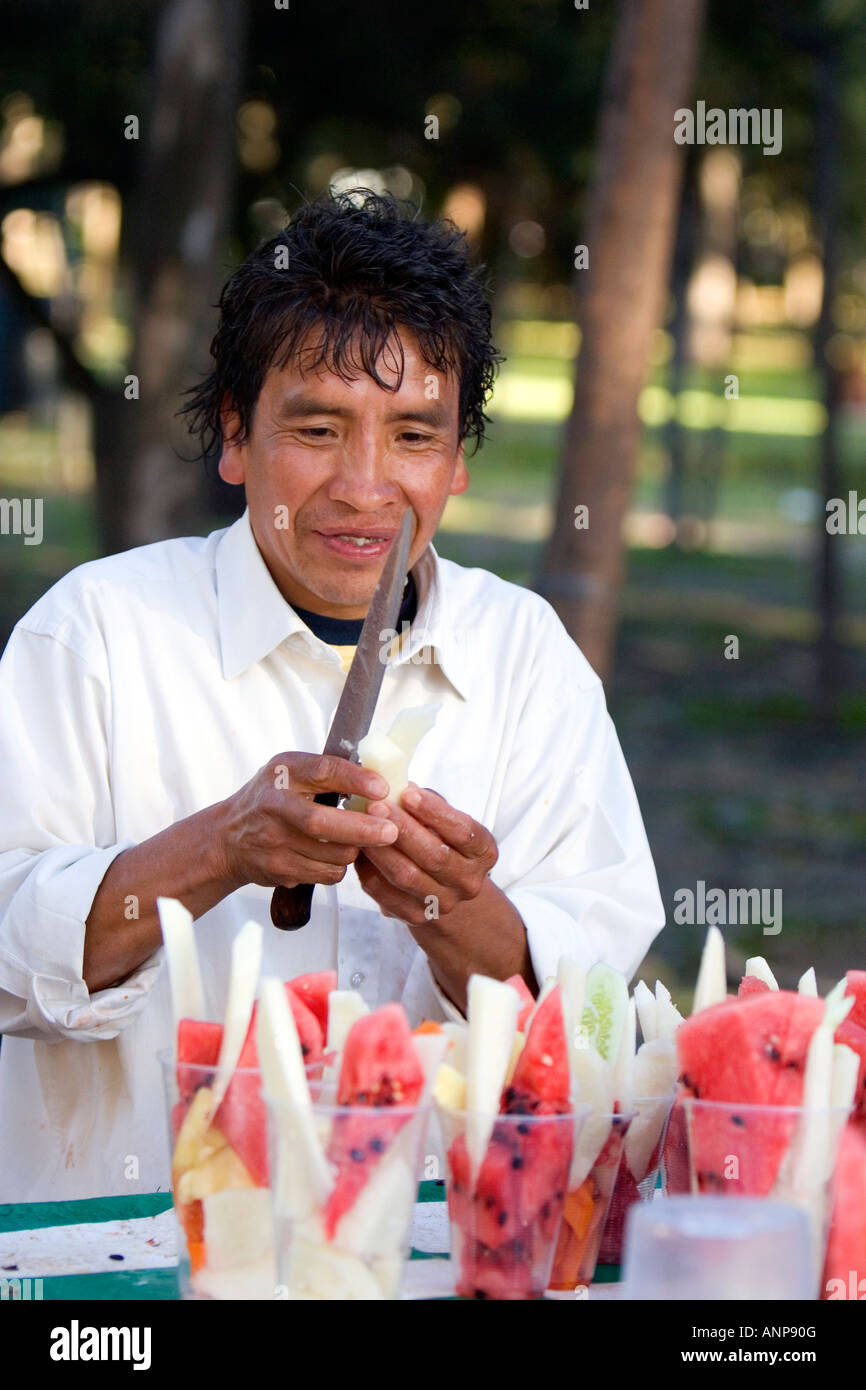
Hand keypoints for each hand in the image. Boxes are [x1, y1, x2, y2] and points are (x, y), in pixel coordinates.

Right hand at [216, 753, 398, 889]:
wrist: (228, 837)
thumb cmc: (272, 799)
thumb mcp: (291, 772)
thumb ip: (327, 773)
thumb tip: (380, 779)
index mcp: (283, 772)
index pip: (322, 772)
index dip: (355, 780)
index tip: (382, 788)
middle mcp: (274, 805)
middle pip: (321, 822)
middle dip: (362, 829)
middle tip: (391, 831)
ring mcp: (274, 841)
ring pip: (331, 854)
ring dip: (354, 850)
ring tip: (359, 841)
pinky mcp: (278, 869)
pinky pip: (325, 874)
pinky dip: (338, 867)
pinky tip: (334, 856)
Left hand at [354, 783, 497, 925]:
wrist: (443, 887)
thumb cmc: (442, 841)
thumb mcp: (445, 819)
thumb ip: (428, 803)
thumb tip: (397, 782)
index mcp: (483, 852)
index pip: (463, 832)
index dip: (435, 812)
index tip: (409, 793)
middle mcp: (468, 881)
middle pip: (434, 856)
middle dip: (403, 828)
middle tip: (377, 806)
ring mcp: (444, 903)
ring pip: (407, 876)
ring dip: (381, 848)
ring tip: (362, 825)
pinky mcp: (416, 917)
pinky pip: (386, 894)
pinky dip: (369, 870)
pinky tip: (359, 849)